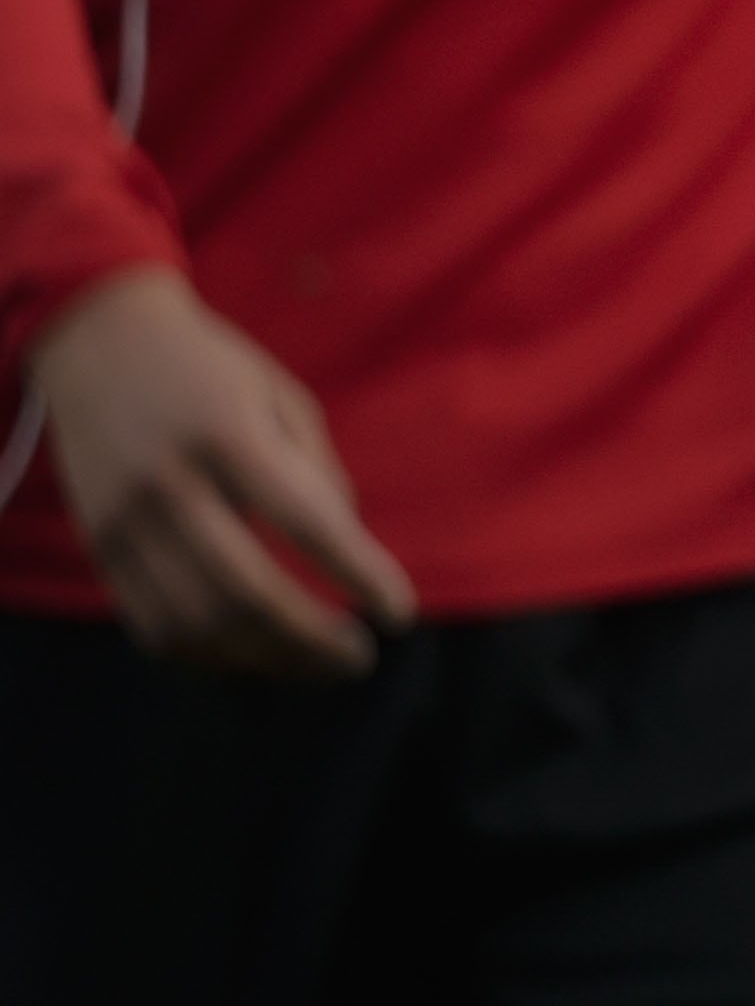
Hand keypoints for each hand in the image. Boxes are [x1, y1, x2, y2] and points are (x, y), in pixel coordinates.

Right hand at [30, 267, 412, 675]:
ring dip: (265, 658)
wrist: (100, 345)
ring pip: (197, 622)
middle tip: (361, 657)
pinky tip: (258, 654)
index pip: (304, 520)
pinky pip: (154, 626)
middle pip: (245, 589)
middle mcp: (168, 484)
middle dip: (310, 638)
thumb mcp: (282, 395)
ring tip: (318, 663)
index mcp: (227, 434)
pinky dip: (213, 654)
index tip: (400, 613)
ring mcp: (124, 523)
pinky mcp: (99, 549)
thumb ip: (316, 472)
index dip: (357, 572)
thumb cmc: (213, 369)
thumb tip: (348, 550)